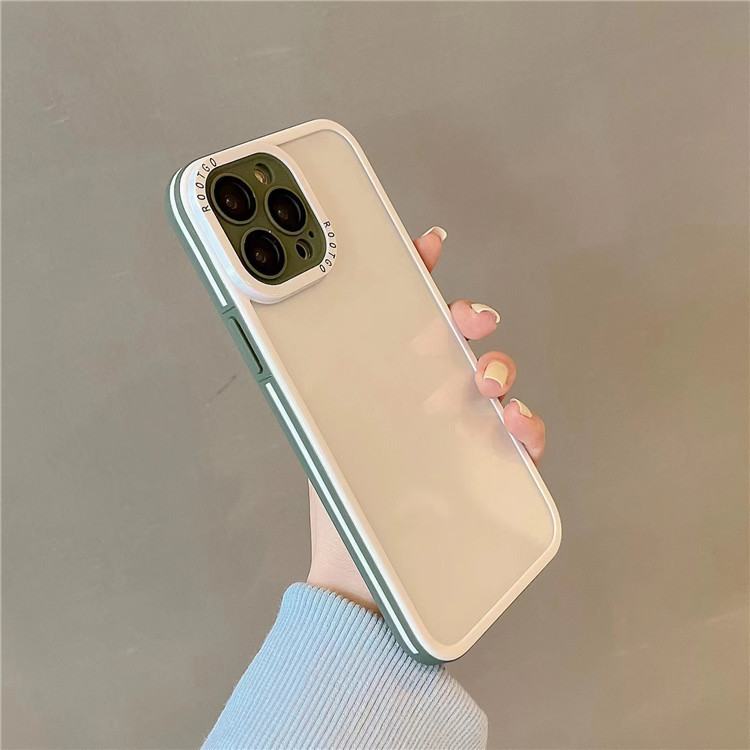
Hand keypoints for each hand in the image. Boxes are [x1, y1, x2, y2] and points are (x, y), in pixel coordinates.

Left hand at [306, 227, 546, 612]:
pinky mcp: (490, 470)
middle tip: (468, 318)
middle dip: (467, 320)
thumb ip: (316, 385)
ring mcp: (463, 435)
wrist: (364, 580)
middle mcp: (427, 403)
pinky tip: (516, 427)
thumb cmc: (339, 508)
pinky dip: (528, 426)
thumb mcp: (320, 436)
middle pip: (457, 345)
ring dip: (499, 368)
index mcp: (386, 387)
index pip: (403, 321)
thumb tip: (281, 325)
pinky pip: (522, 439)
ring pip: (495, 384)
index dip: (417, 276)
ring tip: (489, 381)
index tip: (427, 242)